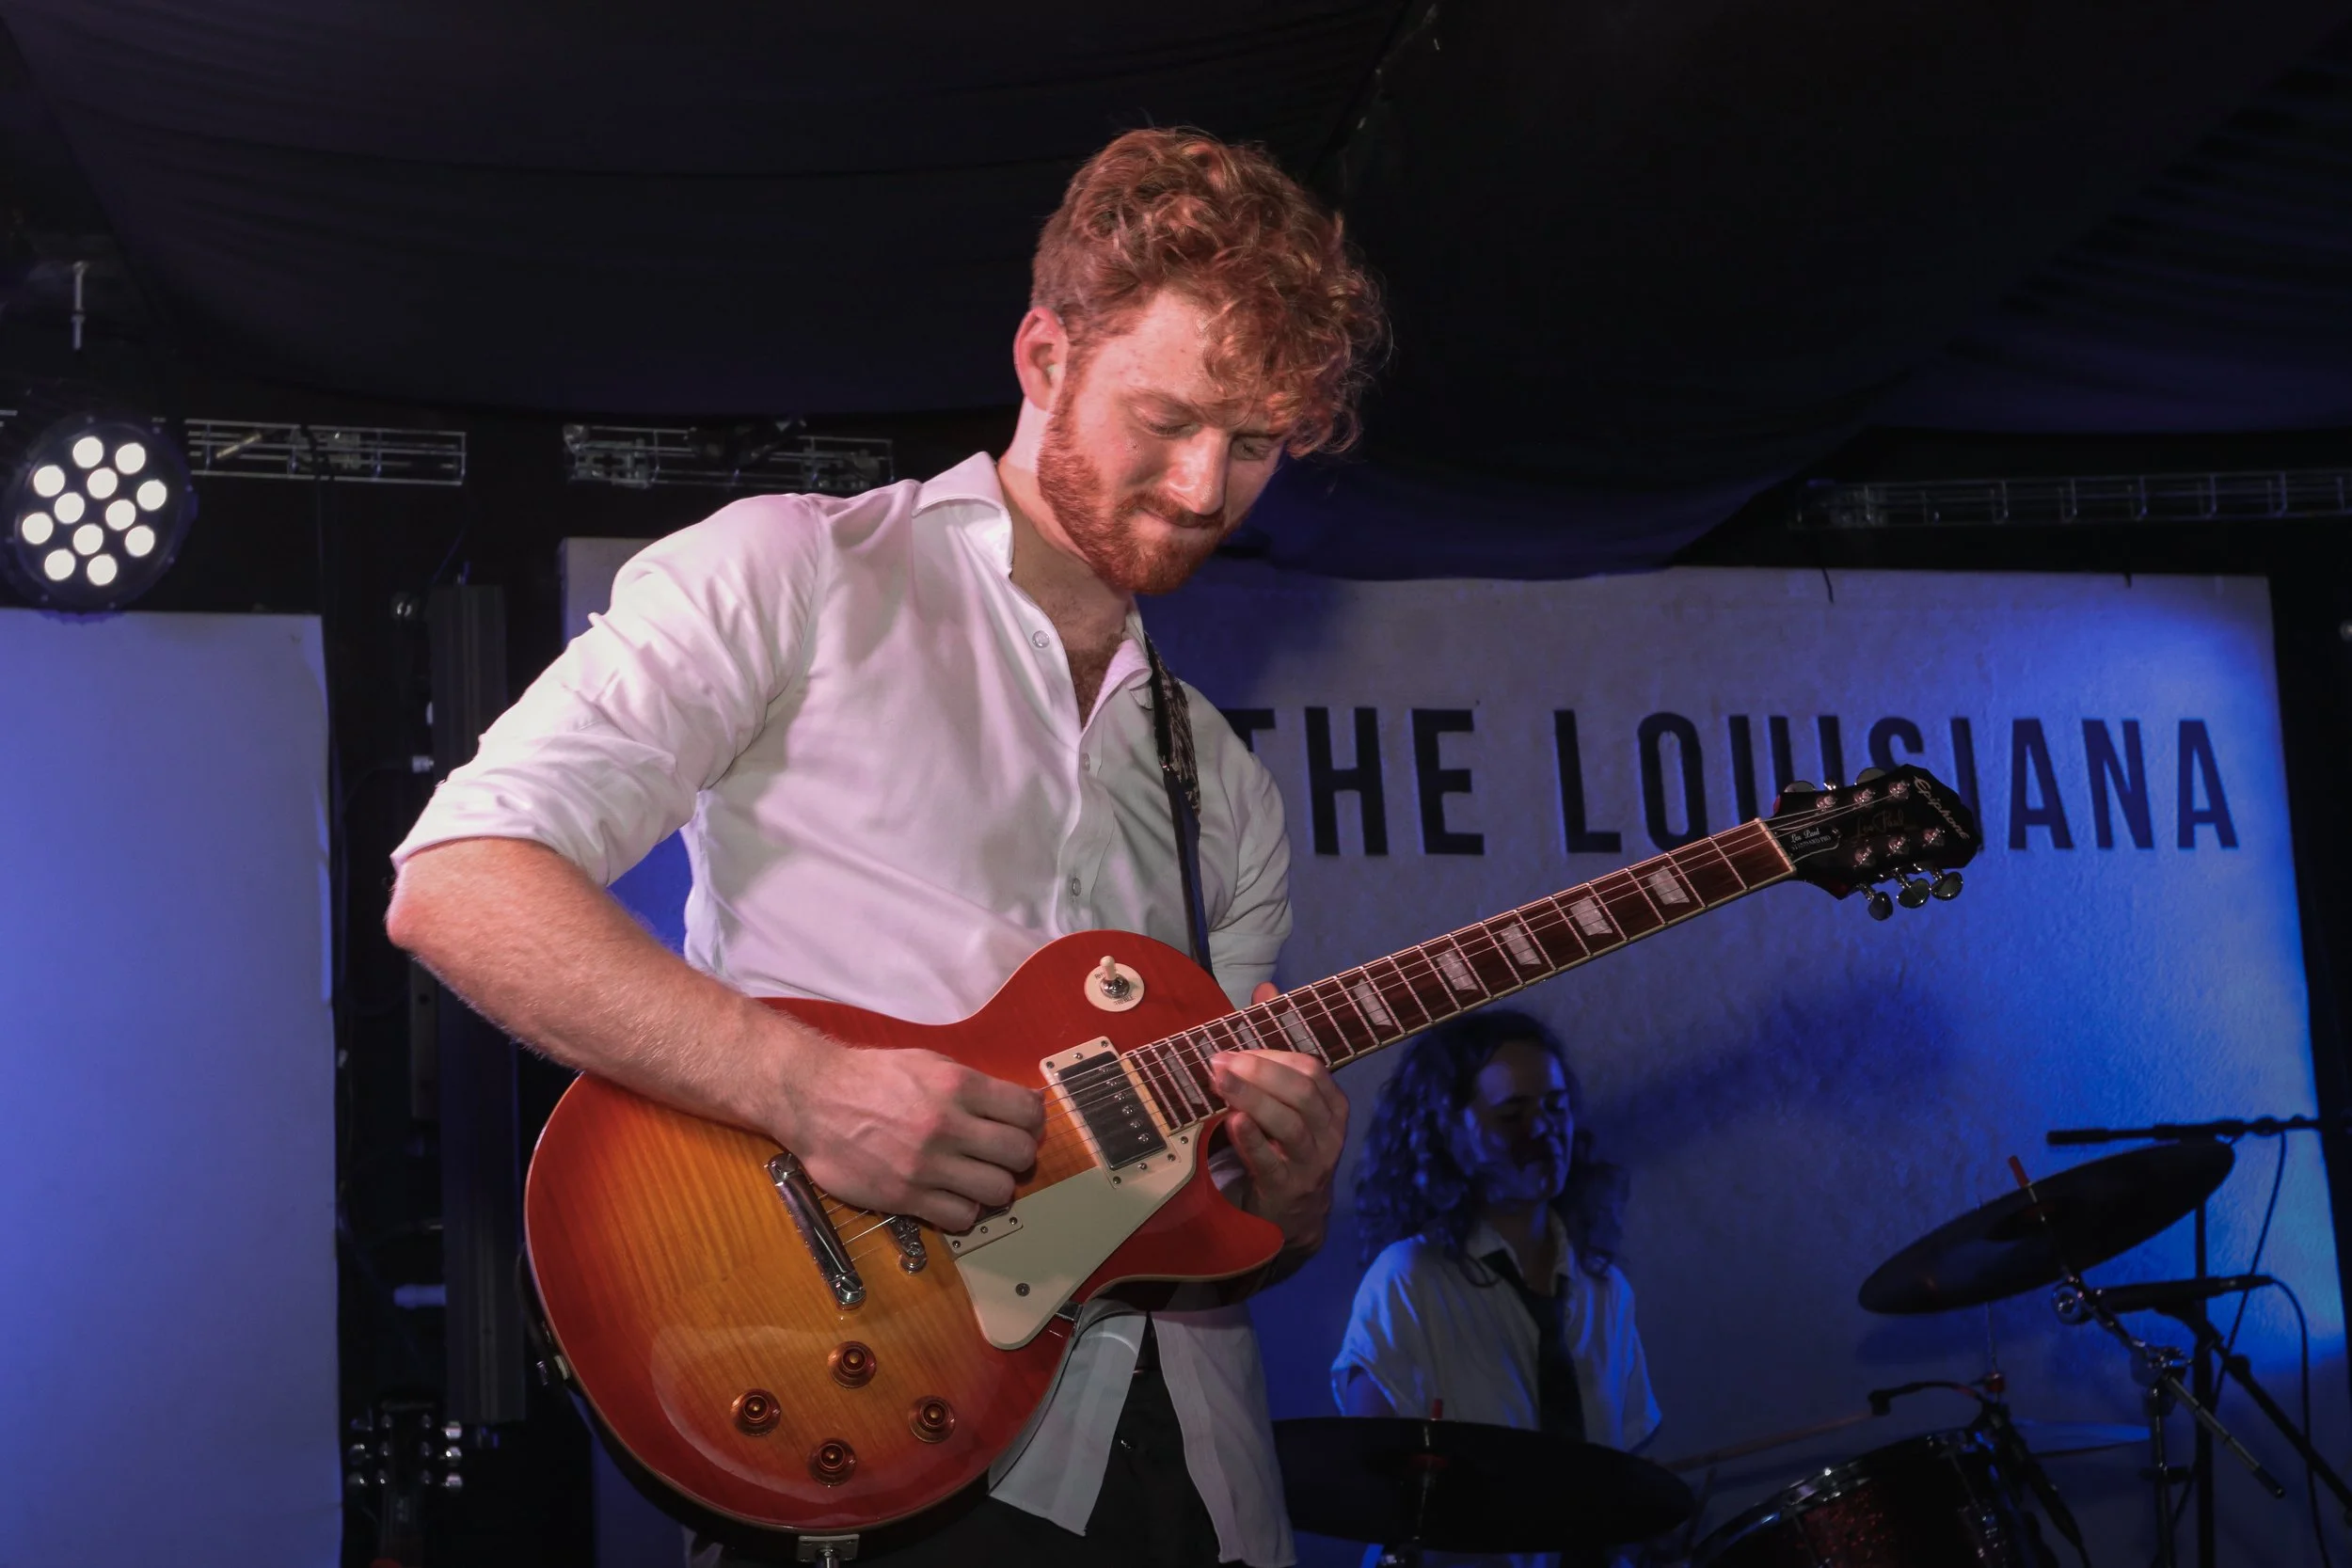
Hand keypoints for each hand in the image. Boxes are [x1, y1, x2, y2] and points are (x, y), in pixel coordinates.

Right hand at [772, 1036, 1043, 1231]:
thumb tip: (1025, 1105)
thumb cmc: (873, 1077)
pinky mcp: (905, 1196)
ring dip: (994, 1186)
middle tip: (1000, 1155)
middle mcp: (947, 1125)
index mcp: (958, 1086)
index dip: (1032, 1123)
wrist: (813, 1099)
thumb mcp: (930, 1063)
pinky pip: (961, 1217)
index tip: (1022, 1127)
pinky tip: (952, 1195)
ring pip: (998, 1191)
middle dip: (1017, 1156)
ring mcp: (926, 1165)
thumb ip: (976, 1086)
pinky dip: (965, 1210)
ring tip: (976, 1177)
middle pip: (1020, 1155)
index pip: (1028, 1112)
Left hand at [1212, 980, 1349, 1252]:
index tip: (1235, 1046)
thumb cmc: (1283, 1145)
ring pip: (1290, 1124)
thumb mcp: (1284, 1098)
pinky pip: (1272, 1162)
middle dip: (1260, 1071)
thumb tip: (1265, 989)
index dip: (1272, 1054)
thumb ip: (1275, 1046)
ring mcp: (1312, 1164)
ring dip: (1252, 1098)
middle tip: (1218, 1061)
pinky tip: (1232, 1122)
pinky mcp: (1288, 1190)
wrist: (1291, 1214)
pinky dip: (1252, 1140)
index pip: (1310, 1069)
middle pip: (1302, 1092)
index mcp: (1331, 1105)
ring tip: (1218, 1082)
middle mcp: (1329, 1132)